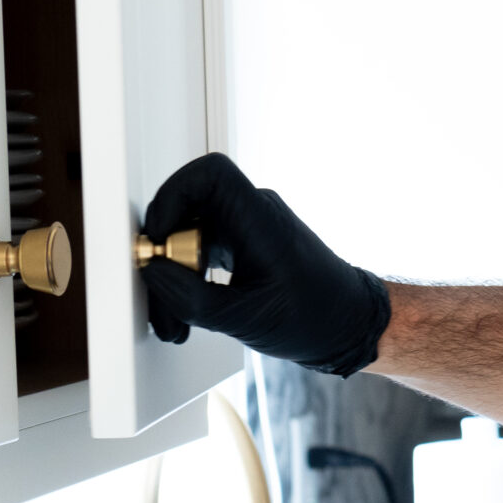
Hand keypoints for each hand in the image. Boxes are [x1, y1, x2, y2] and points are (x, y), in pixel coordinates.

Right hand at [141, 154, 392, 376]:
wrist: (349, 326)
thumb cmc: (318, 318)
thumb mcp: (247, 318)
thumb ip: (192, 298)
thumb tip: (152, 273)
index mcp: (261, 220)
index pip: (209, 175)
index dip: (173, 197)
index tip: (158, 238)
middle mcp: (252, 214)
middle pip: (186, 211)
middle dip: (165, 256)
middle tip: (163, 297)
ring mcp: (245, 228)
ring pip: (187, 236)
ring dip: (173, 277)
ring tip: (175, 321)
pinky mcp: (240, 245)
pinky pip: (199, 251)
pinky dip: (187, 281)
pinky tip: (186, 314)